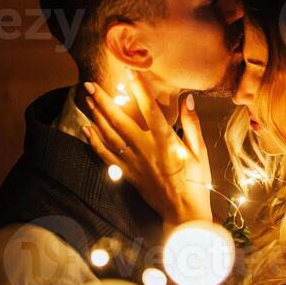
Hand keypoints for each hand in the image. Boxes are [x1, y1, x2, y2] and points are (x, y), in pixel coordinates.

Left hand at [82, 74, 212, 225]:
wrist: (183, 212)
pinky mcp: (127, 174)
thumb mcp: (199, 151)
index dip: (139, 89)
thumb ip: (192, 124)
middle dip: (103, 101)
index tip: (129, 72)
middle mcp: (146, 150)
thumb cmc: (196, 180)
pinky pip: (106, 155)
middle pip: (119, 120)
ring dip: (96, 116)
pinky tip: (86, 129)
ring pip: (109, 136)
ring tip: (87, 100)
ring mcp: (134, 162)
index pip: (150, 109)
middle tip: (89, 85)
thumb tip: (188, 100)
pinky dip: (94, 141)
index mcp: (165, 141)